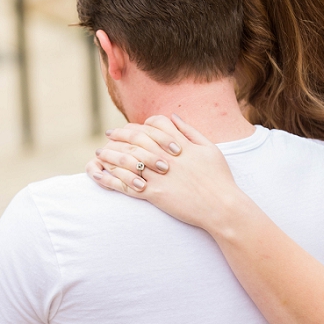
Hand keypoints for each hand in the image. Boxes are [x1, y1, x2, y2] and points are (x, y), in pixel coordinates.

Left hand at [85, 114, 241, 230]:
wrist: (222, 208)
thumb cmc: (220, 179)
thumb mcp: (210, 148)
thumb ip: (190, 131)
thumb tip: (173, 116)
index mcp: (181, 144)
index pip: (156, 124)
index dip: (142, 123)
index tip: (134, 127)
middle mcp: (168, 157)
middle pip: (137, 138)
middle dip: (120, 134)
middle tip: (109, 135)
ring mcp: (160, 175)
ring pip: (128, 159)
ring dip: (111, 154)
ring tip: (100, 153)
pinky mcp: (155, 194)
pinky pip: (128, 184)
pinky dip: (112, 178)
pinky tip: (102, 175)